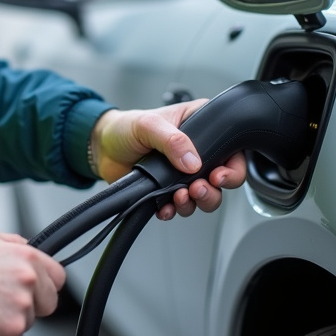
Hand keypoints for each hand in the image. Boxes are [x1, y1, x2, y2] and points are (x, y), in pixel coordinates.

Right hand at [0, 227, 64, 335]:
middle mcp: (28, 283)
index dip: (47, 283)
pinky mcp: (8, 332)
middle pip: (48, 303)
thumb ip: (13, 242)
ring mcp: (20, 309)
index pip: (58, 276)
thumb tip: (25, 247)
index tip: (39, 287)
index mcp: (26, 259)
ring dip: (12, 318)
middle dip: (33, 303)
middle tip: (7, 300)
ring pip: (28, 321)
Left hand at [89, 99, 246, 219]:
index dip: (232, 167)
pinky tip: (164, 207)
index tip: (219, 176)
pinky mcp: (167, 191)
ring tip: (179, 197)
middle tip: (197, 189)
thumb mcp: (149, 124)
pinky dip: (173, 211)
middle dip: (212, 190)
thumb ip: (172, 140)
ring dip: (194, 202)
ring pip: (203, 197)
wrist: (102, 147)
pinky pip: (179, 208)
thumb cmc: (126, 127)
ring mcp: (183, 174)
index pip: (232, 149)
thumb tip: (193, 161)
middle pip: (222, 180)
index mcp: (201, 128)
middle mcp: (197, 153)